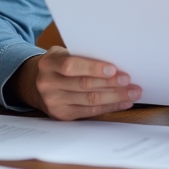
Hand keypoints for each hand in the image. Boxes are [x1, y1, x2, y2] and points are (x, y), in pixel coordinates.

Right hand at [9, 47, 141, 120]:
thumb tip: (115, 62)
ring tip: (132, 92)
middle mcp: (47, 83)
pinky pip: (90, 112)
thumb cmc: (58, 65)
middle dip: (111, 83)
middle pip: (84, 85)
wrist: (35, 83)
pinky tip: (123, 102)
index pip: (71, 66)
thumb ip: (82, 56)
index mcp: (48, 63)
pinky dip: (110, 106)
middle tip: (130, 81)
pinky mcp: (62, 115)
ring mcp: (53, 101)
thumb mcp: (63, 54)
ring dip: (115, 96)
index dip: (94, 68)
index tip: (114, 69)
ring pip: (90, 100)